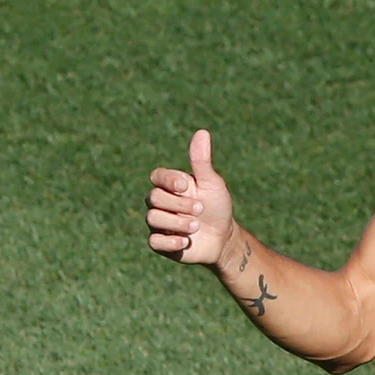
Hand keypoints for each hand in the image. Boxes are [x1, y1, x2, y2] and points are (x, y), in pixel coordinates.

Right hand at [147, 129, 237, 264]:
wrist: (222, 238)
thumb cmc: (217, 206)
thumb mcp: (211, 183)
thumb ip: (201, 161)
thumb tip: (202, 131)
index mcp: (172, 186)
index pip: (157, 176)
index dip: (167, 180)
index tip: (184, 185)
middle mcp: (162, 203)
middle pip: (153, 198)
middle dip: (178, 204)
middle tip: (200, 209)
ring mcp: (159, 223)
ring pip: (152, 218)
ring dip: (177, 223)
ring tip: (196, 226)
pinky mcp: (160, 243)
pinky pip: (153, 241)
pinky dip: (170, 241)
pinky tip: (185, 241)